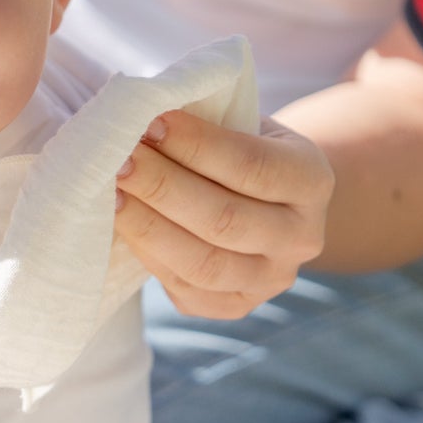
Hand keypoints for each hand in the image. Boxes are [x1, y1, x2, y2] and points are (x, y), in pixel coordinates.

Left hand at [113, 113, 332, 319]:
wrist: (261, 197)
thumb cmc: (236, 144)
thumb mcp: (239, 122)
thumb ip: (203, 121)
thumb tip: (139, 117)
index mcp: (311, 180)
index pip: (252, 166)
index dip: (196, 146)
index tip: (149, 123)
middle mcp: (302, 237)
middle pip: (225, 220)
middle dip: (162, 187)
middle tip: (118, 160)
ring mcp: (271, 279)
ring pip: (204, 264)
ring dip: (148, 226)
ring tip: (111, 193)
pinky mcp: (235, 305)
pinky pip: (186, 289)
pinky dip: (148, 255)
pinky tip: (121, 224)